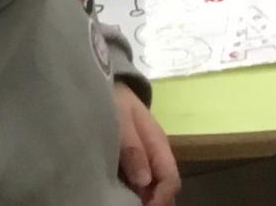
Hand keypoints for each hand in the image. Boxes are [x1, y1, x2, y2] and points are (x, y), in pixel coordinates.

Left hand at [114, 85, 178, 205]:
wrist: (105, 83)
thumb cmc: (114, 99)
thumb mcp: (121, 119)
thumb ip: (132, 148)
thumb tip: (144, 181)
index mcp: (158, 143)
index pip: (170, 177)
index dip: (161, 198)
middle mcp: (156, 153)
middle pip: (164, 185)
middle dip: (155, 201)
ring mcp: (145, 157)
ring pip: (153, 185)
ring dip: (145, 198)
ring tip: (127, 204)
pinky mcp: (132, 160)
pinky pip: (140, 181)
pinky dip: (135, 191)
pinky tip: (122, 195)